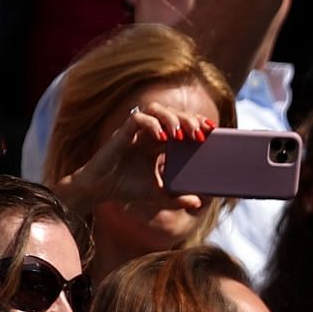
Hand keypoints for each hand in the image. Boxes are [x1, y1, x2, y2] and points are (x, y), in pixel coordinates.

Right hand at [54, 101, 211, 214]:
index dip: (196, 122)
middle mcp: (148, 133)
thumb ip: (178, 199)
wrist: (100, 190)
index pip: (181, 123)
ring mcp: (135, 132)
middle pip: (171, 113)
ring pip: (154, 109)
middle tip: (200, 133)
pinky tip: (161, 137)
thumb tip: (198, 202)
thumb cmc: (127, 188)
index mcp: (158, 143)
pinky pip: (136, 119)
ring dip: (171, 118)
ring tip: (181, 135)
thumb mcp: (159, 196)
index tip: (212, 130)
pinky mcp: (121, 134)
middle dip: (188, 119)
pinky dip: (151, 124)